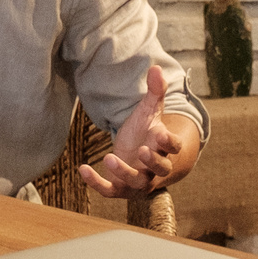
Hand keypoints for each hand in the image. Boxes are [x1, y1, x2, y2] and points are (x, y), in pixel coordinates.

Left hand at [79, 67, 198, 198]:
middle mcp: (155, 168)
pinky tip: (83, 169)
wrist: (139, 157)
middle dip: (153, 161)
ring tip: (108, 157)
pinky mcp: (121, 188)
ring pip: (136, 182)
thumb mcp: (150, 111)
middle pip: (161, 169)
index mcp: (165, 147)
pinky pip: (111, 190)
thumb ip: (155, 91)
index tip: (161, 132)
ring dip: (124, 172)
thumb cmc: (146, 132)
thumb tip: (156, 68)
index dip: (170, 142)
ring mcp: (139, 180)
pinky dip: (97, 183)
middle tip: (143, 150)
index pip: (174, 147)